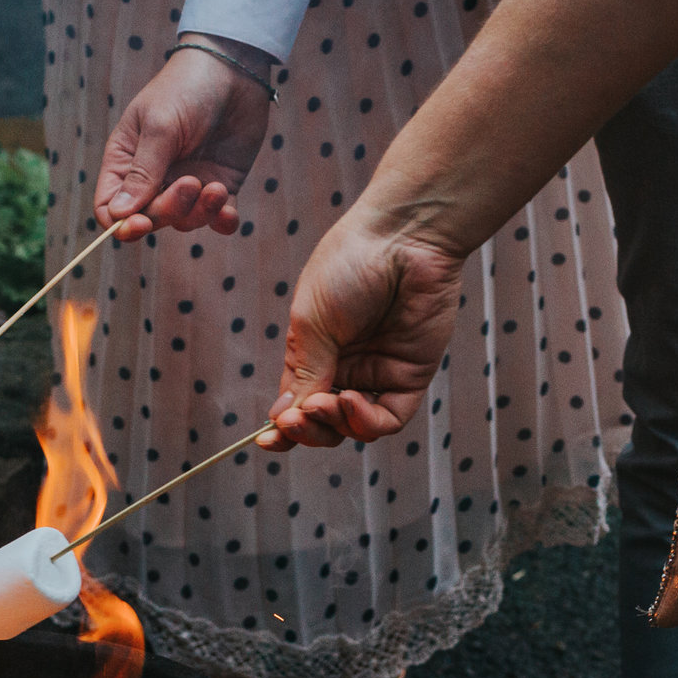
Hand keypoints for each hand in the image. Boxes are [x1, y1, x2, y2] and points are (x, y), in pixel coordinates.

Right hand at [94, 43, 273, 241]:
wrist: (233, 70)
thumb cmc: (186, 88)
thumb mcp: (160, 126)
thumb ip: (143, 172)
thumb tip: (119, 215)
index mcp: (126, 159)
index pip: (111, 206)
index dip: (122, 224)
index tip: (141, 224)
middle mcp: (154, 177)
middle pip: (150, 218)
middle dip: (170, 210)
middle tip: (192, 183)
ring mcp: (187, 183)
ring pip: (185, 222)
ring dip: (200, 213)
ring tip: (215, 188)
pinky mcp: (220, 185)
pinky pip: (218, 219)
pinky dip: (223, 222)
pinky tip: (228, 213)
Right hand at [265, 206, 466, 449]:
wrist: (403, 237)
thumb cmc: (349, 265)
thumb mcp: (312, 322)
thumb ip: (305, 373)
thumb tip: (284, 418)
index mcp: (315, 351)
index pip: (297, 402)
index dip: (283, 426)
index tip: (267, 440)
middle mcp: (347, 366)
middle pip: (324, 422)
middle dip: (308, 430)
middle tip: (297, 421)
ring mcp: (379, 372)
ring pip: (354, 427)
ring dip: (334, 426)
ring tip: (325, 404)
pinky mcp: (410, 376)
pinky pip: (388, 418)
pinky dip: (365, 421)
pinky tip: (350, 402)